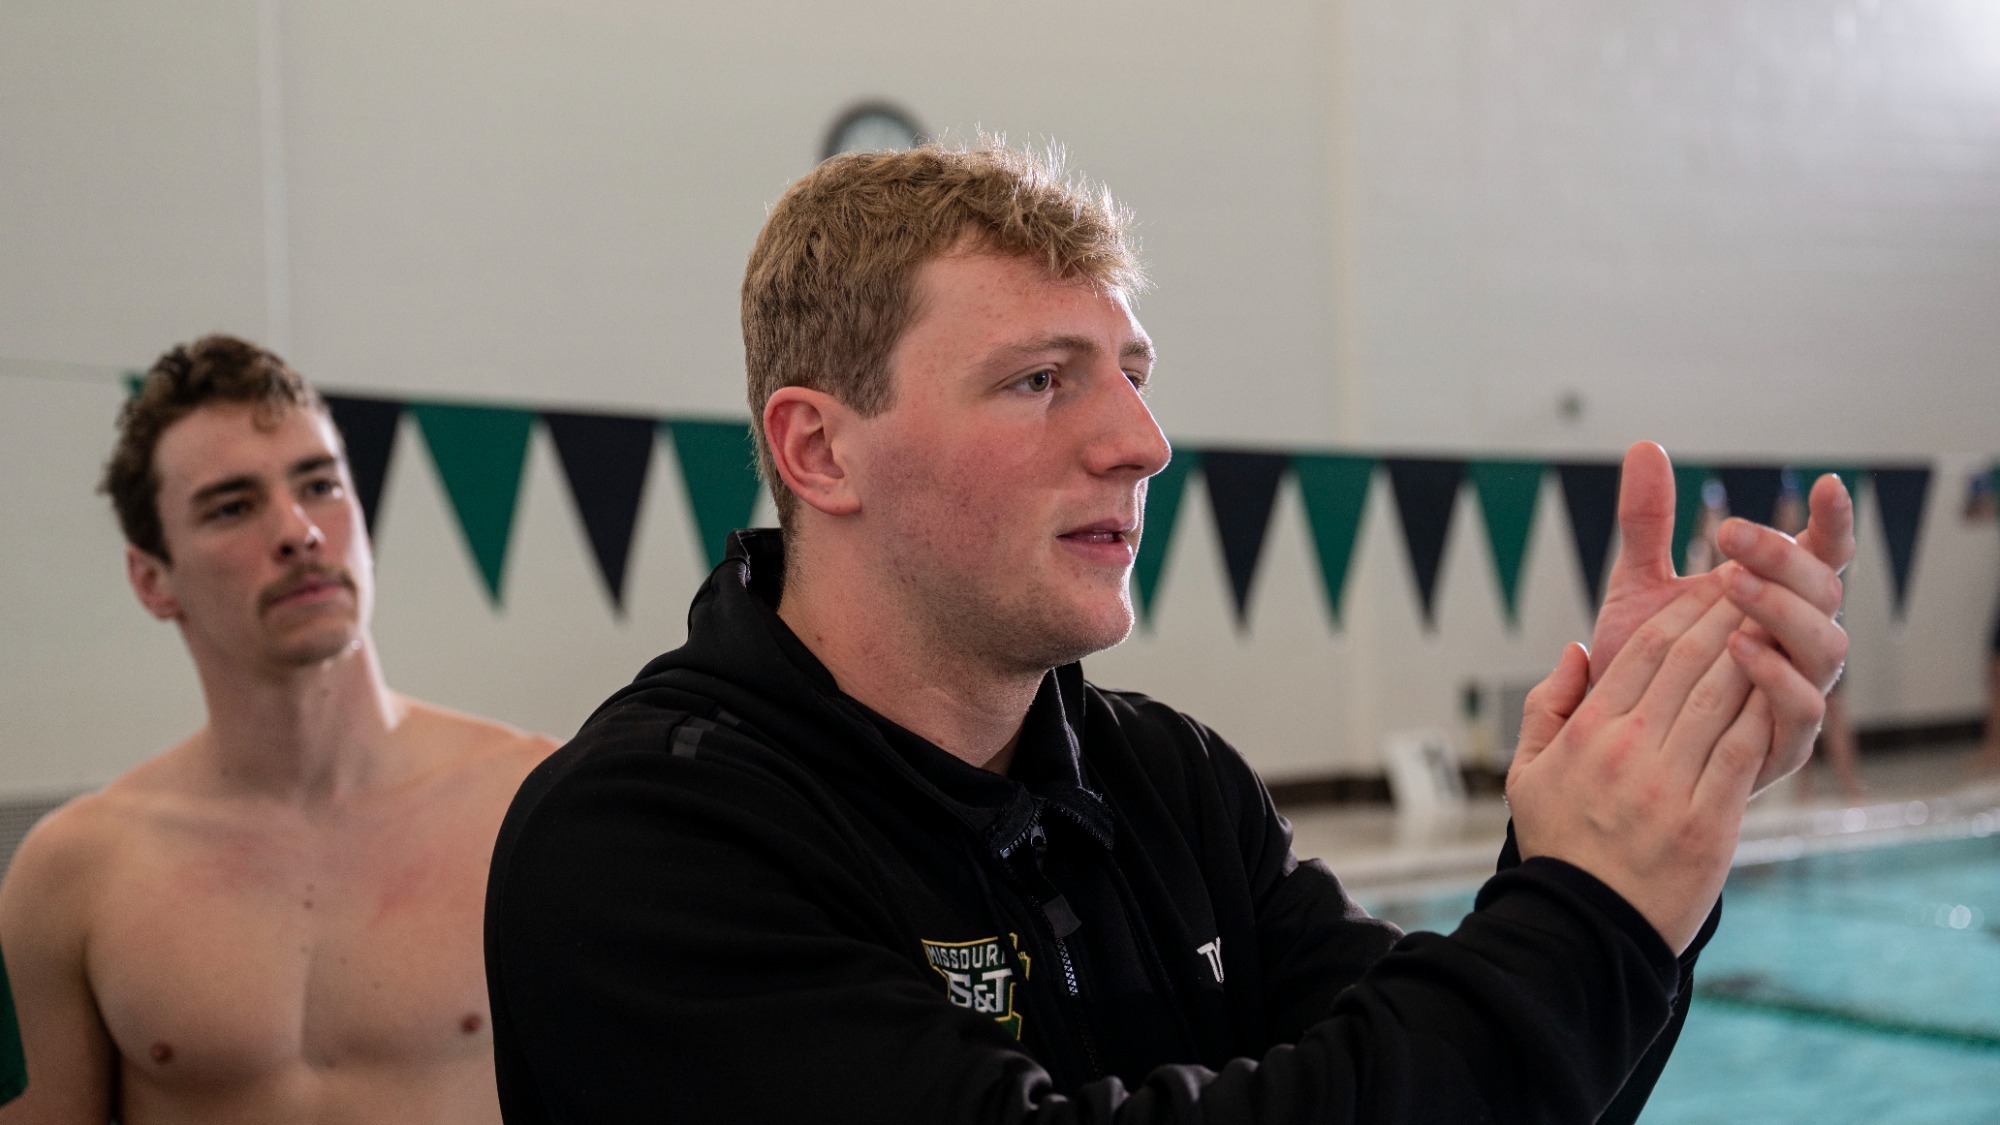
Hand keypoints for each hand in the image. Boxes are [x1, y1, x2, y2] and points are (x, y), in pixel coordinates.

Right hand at [1509, 576, 1771, 952]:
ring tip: (1778, 618)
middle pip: (1687, 663)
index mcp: (1588, 733)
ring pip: (1721, 697)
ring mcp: (1670, 786)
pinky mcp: (1708, 822)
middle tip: (1757, 583)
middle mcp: (1629, 751)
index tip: (1711, 584)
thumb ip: (1546, 706)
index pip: (1641, 651)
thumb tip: (1576, 649)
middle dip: (1726, 615)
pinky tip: (1785, 684)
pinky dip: (1766, 711)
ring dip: (1753, 652)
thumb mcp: (1526, 773)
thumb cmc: (1559, 847)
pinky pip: (1743, 751)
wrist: (1586, 928)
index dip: (1682, 611)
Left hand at [1587, 443, 1853, 793]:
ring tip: (1730, 585)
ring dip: (1783, 611)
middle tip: (1729, 536)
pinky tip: (1736, 649)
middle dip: (1785, 560)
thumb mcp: (1638, 589)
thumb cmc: (1641, 669)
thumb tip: (1645, 446)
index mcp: (1776, 603)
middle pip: (1826, 593)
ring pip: (1828, 647)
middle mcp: (1796, 645)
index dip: (1831, 523)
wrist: (1614, 751)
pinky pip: (1803, 707)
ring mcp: (1796, 692)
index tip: (1824, 485)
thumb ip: (1647, 525)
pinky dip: (1775, 676)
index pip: (1822, 556)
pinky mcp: (1783, 743)